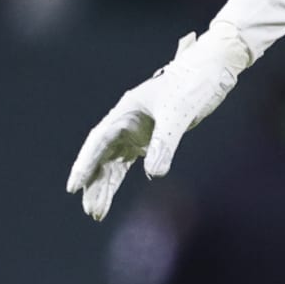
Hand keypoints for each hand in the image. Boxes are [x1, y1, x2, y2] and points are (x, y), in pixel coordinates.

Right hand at [66, 23, 252, 221]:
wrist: (211, 70)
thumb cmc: (192, 85)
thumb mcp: (178, 114)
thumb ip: (166, 142)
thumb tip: (154, 173)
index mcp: (125, 113)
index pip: (98, 142)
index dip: (85, 165)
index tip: (74, 186)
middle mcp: (125, 122)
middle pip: (101, 157)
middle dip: (94, 184)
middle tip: (91, 210)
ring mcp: (135, 131)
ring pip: (112, 163)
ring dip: (104, 186)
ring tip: (96, 212)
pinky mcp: (148, 138)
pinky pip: (126, 163)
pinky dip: (117, 179)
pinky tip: (110, 196)